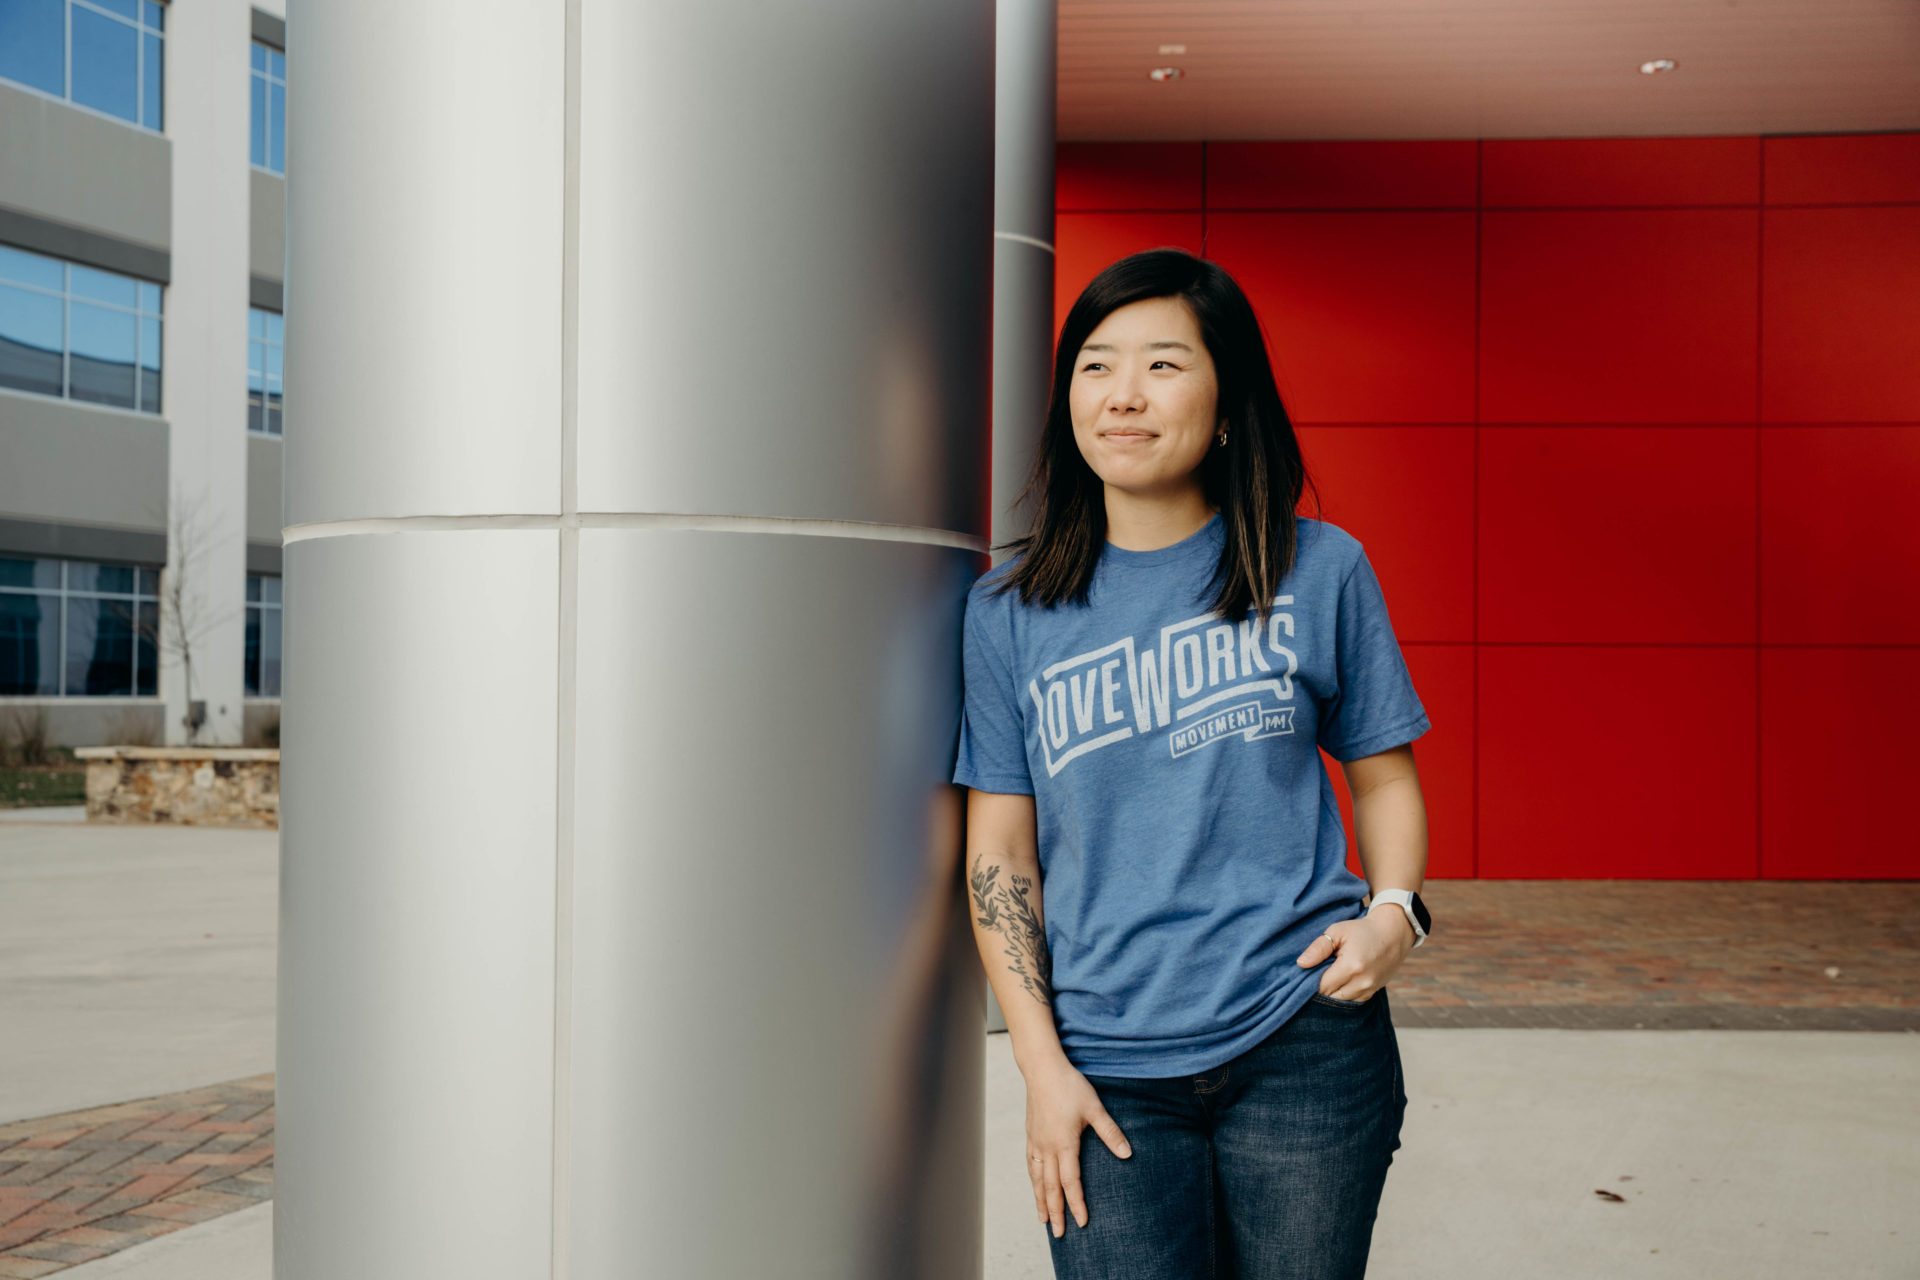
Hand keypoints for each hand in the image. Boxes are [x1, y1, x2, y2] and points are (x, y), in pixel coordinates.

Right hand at [1022, 1054, 1131, 1237]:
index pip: (1071, 1183)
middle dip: (1055, 1212)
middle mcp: (1047, 1147)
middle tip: (1058, 1234)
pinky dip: (1034, 1181)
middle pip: (1050, 1187)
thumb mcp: (1095, 1108)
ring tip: (1042, 1219)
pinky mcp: (1031, 1135)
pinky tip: (1036, 1186)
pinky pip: (1031, 1164)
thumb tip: (1127, 1153)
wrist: (1042, 1068)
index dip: (1077, 1204)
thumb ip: (1110, 1132)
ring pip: (1038, 1179)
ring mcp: (1037, 1142)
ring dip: (1041, 1200)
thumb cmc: (1070, 1086)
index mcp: (1064, 1144)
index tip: (1082, 1222)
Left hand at [1295, 906, 1415, 1001]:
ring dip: (1332, 992)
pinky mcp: (1373, 992)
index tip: (1309, 971)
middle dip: (1320, 987)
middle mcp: (1362, 982)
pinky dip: (1343, 994)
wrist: (1392, 934)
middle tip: (1319, 971)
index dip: (1311, 981)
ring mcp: (1369, 989)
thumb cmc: (1362, 931)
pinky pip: (1352, 1001)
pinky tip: (1341, 981)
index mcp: (1351, 966)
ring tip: (1331, 974)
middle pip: (1330, 996)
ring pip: (1340, 1001)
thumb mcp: (1337, 931)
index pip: (1322, 986)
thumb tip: (1301, 964)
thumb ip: (1318, 948)